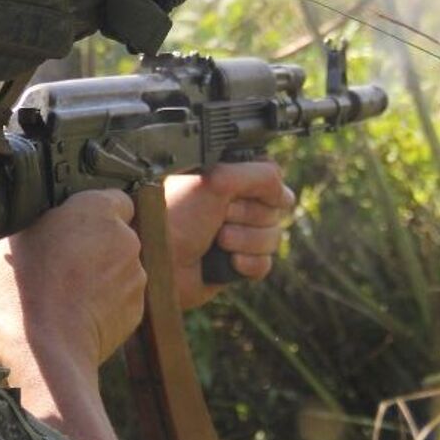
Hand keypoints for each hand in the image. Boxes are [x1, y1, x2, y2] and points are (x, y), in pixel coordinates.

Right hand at [0, 189, 144, 375]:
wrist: (44, 346)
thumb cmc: (20, 286)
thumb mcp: (7, 233)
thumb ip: (31, 216)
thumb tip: (29, 214)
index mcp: (97, 209)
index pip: (113, 197)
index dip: (91, 211)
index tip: (70, 226)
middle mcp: (125, 238)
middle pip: (115, 234)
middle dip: (95, 244)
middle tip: (61, 262)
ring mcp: (135, 276)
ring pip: (119, 268)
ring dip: (100, 274)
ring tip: (65, 291)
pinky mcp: (136, 310)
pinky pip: (120, 298)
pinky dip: (105, 303)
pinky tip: (76, 312)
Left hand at [163, 161, 293, 310]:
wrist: (157, 260)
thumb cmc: (175, 216)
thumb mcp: (216, 181)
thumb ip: (259, 174)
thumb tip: (282, 192)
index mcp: (230, 177)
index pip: (273, 179)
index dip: (259, 190)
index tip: (233, 194)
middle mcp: (237, 204)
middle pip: (276, 211)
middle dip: (248, 217)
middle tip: (218, 218)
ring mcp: (239, 234)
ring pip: (273, 238)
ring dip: (245, 240)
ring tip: (217, 240)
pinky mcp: (238, 264)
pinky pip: (265, 265)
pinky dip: (247, 263)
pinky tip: (227, 262)